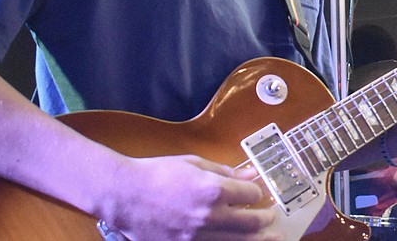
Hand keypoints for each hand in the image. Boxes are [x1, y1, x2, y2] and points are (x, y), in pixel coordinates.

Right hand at [99, 154, 283, 240]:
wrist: (125, 195)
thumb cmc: (157, 173)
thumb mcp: (193, 163)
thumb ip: (224, 170)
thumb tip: (249, 172)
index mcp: (213, 189)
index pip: (250, 194)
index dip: (257, 192)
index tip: (257, 192)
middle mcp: (210, 215)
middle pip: (250, 223)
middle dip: (265, 219)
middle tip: (271, 217)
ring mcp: (198, 236)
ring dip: (257, 239)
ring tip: (270, 238)